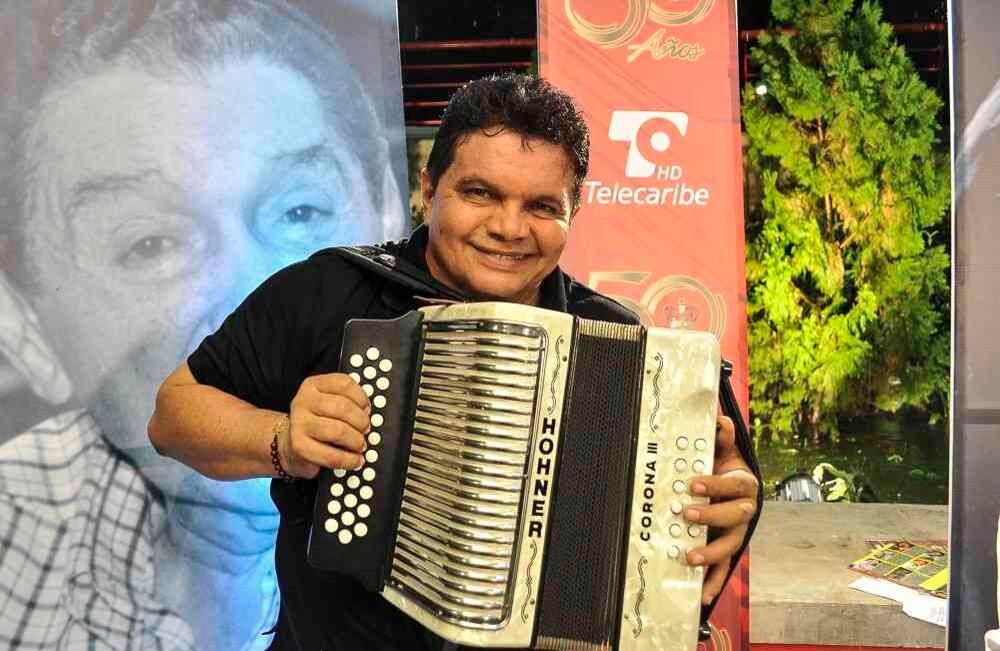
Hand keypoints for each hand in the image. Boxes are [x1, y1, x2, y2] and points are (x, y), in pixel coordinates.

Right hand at [277, 373, 370, 478]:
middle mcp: (304, 401)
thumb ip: (346, 401)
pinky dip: (349, 460)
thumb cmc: (315, 422)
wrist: (288, 443)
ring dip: (356, 441)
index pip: (344, 384)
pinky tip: (355, 460)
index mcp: (313, 385)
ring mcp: (299, 423)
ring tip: (360, 445)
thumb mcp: (327, 403)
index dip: (362, 398)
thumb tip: (368, 413)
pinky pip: (331, 455)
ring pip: (338, 431)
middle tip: (366, 430)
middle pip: (343, 407)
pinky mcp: (299, 446)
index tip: (367, 409)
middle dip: (361, 422)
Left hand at [683, 414, 758, 604]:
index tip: (693, 483)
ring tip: (689, 557)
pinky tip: (701, 595)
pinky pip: (725, 569)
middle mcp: (745, 510)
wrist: (734, 488)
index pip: (734, 484)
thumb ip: (722, 438)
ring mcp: (737, 533)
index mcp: (744, 485)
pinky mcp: (729, 549)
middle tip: (686, 512)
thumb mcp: (724, 451)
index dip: (715, 484)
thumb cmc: (726, 468)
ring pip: (731, 546)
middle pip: (734, 516)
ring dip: (711, 553)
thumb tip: (720, 419)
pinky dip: (715, 582)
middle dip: (711, 515)